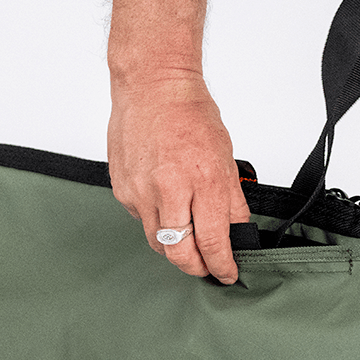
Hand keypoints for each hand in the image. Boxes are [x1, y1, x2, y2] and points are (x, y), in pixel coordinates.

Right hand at [107, 70, 250, 284]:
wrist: (152, 87)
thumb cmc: (188, 113)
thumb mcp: (225, 158)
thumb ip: (230, 200)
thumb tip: (237, 233)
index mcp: (201, 180)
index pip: (212, 242)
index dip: (221, 266)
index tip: (227, 273)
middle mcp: (168, 189)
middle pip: (179, 254)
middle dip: (196, 267)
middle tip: (207, 267)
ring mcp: (140, 192)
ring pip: (158, 242)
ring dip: (176, 248)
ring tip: (189, 241)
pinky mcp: (122, 190)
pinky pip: (142, 220)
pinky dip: (157, 221)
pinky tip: (166, 204)